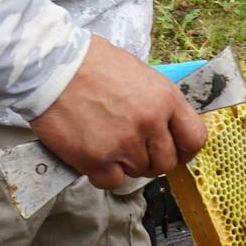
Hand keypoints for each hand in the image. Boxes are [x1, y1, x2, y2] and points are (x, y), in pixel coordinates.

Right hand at [28, 35, 207, 189]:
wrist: (51, 67)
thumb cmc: (90, 63)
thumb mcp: (138, 72)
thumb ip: (156, 101)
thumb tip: (166, 124)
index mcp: (165, 98)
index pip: (194, 138)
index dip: (184, 149)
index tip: (175, 150)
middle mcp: (150, 123)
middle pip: (166, 163)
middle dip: (152, 159)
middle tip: (134, 149)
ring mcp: (125, 144)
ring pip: (138, 173)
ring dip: (126, 164)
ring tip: (108, 143)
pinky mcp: (98, 160)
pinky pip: (112, 182)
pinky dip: (104, 174)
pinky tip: (95, 156)